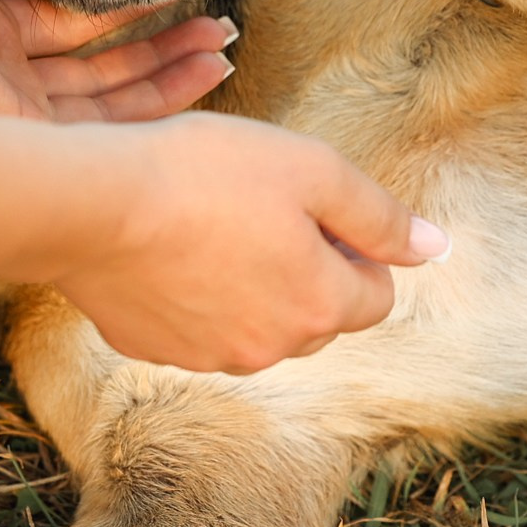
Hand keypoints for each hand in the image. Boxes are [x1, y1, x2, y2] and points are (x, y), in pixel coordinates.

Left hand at [0, 0, 233, 120]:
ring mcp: (10, 113)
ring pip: (109, 103)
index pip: (60, 34)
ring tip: (223, 48)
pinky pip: (106, 122)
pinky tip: (204, 66)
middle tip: (217, 34)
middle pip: (93, 78)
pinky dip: (161, 95)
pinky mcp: (23, 133)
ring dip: (171, 74)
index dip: (117, 16)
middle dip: (158, 56)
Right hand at [0, 109, 450, 373]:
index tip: (312, 206)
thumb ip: (380, 215)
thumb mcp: (310, 170)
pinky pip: (195, 327)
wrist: (92, 204)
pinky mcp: (153, 349)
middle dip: (305, 272)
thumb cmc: (203, 174)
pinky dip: (193, 297)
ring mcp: (208, 357)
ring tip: (210, 226)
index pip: (376, 294)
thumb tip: (434, 248)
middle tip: (261, 209)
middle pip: (317, 316)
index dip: (354, 245)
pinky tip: (168, 251)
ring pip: (255, 326)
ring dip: (249, 287)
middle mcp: (272, 348)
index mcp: (321, 306)